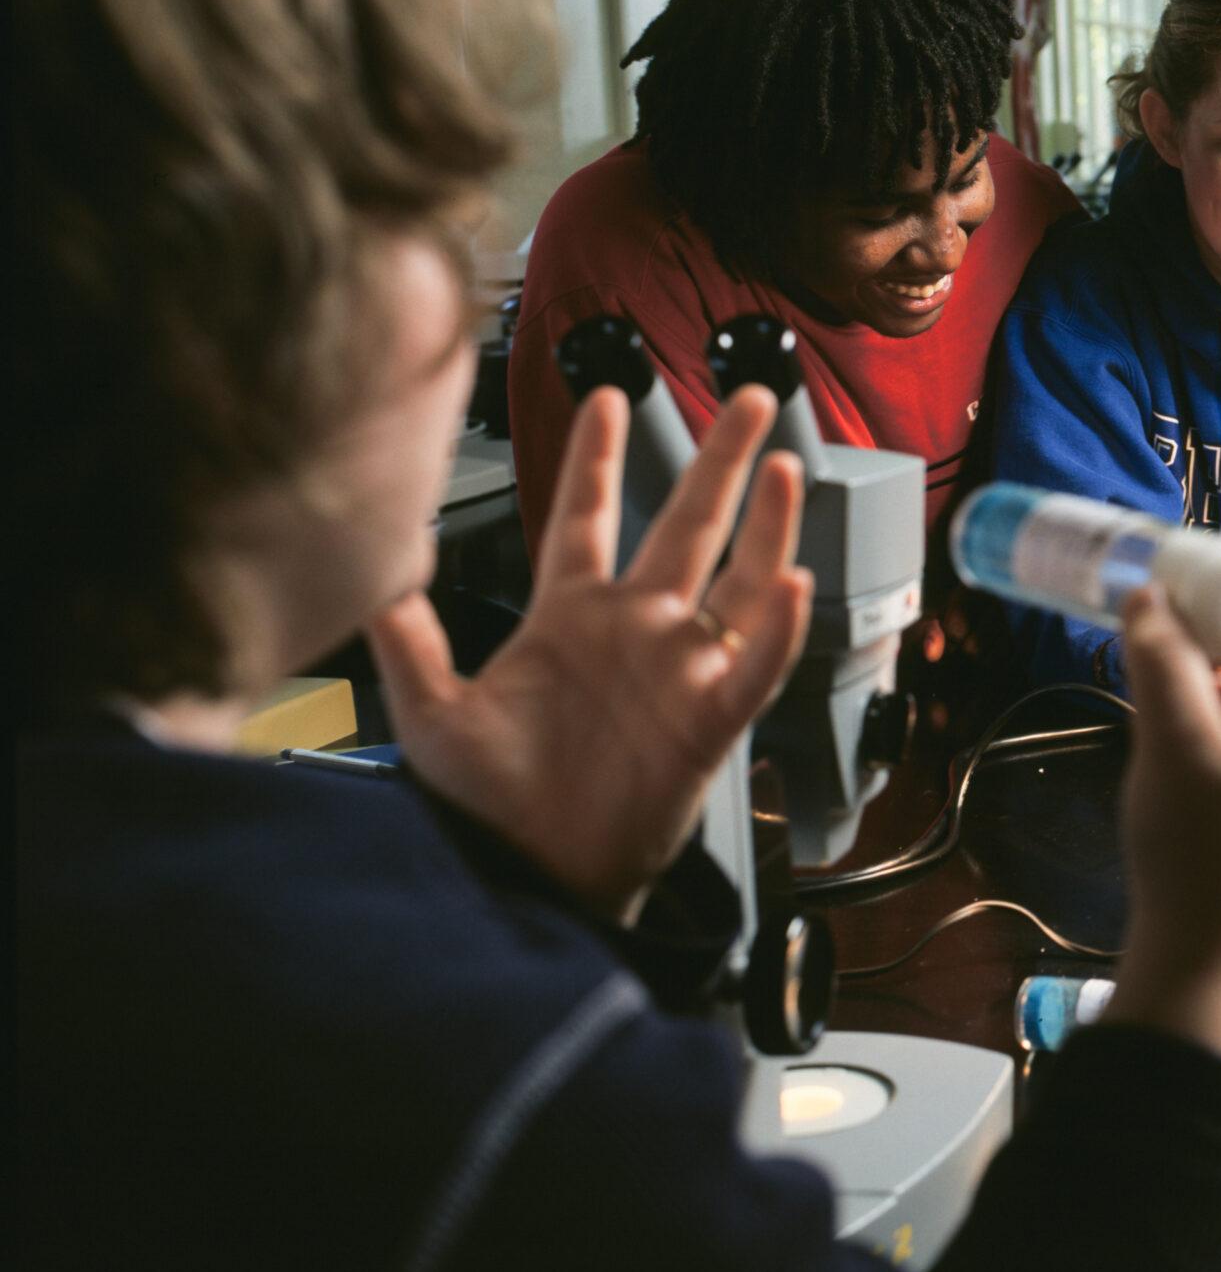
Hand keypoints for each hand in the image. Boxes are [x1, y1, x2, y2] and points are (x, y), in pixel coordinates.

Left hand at [367, 389, 812, 923]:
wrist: (531, 876)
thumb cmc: (488, 807)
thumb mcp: (433, 715)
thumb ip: (410, 640)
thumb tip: (375, 574)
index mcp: (568, 618)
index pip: (587, 516)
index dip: (596, 457)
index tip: (606, 395)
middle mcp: (634, 631)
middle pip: (687, 524)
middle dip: (720, 459)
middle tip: (750, 399)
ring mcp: (677, 670)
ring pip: (739, 581)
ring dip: (767, 525)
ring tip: (787, 467)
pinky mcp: (708, 719)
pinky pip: (754, 663)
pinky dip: (779, 628)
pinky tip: (794, 582)